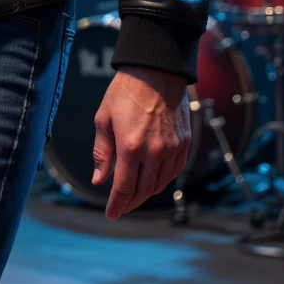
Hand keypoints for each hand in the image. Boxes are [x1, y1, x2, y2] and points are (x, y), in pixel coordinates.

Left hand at [92, 67, 190, 219]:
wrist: (156, 69)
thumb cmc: (125, 91)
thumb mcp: (104, 119)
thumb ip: (102, 153)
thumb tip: (99, 180)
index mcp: (131, 146)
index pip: (124, 187)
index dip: (117, 205)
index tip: (110, 214)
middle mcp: (155, 151)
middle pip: (143, 190)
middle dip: (130, 202)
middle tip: (120, 207)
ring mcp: (173, 147)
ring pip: (160, 184)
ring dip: (146, 194)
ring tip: (134, 195)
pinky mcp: (185, 142)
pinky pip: (174, 171)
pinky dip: (162, 180)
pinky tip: (152, 180)